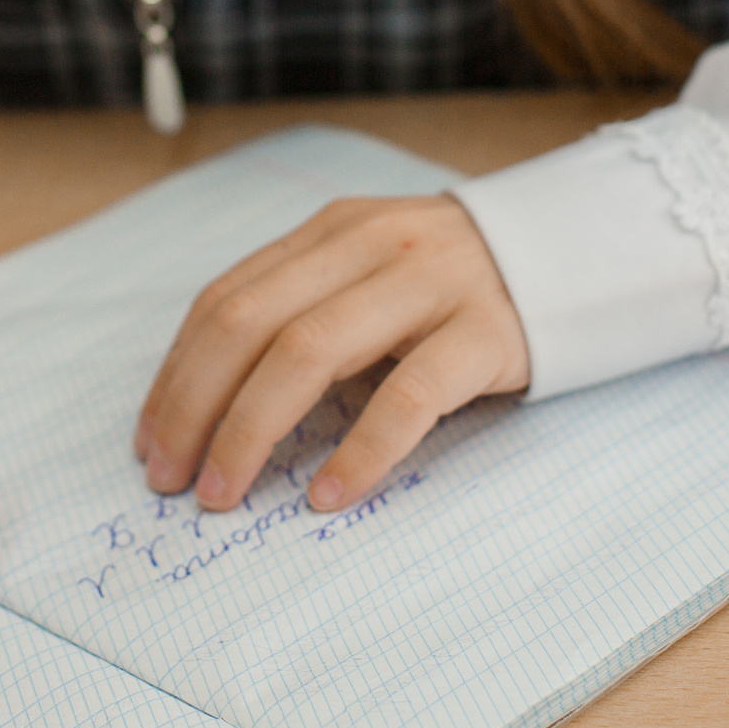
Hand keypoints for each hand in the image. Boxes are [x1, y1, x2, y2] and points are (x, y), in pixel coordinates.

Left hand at [133, 196, 526, 513]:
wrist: (579, 252)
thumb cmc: (454, 282)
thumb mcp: (370, 271)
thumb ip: (305, 308)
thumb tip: (209, 401)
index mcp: (329, 232)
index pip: (225, 301)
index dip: (177, 375)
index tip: (150, 441)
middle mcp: (368, 246)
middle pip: (249, 325)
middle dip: (195, 407)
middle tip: (172, 480)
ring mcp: (428, 285)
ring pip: (308, 353)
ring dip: (251, 431)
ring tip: (224, 492)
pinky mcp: (485, 333)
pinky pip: (408, 395)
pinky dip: (359, 449)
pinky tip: (328, 494)